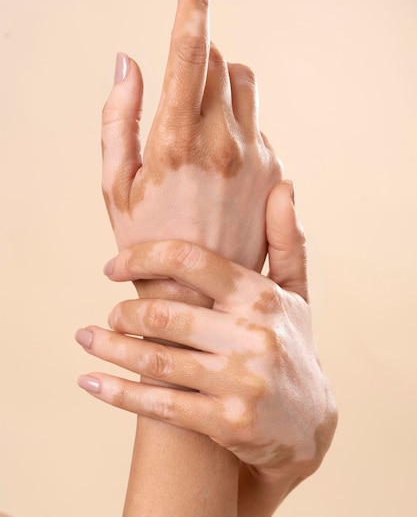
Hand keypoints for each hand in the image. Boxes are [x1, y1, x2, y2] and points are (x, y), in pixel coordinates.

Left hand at [77, 182, 336, 481]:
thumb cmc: (293, 345)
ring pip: (157, 359)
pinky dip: (118, 393)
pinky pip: (161, 405)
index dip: (143, 257)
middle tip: (110, 312)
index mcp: (262, 296)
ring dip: (110, 347)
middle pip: (166, 313)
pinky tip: (90, 382)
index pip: (191, 261)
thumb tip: (285, 186)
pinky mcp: (227, 423)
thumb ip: (287, 241)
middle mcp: (253, 335)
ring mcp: (241, 381)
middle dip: (125, 312)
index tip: (113, 265)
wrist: (309, 425)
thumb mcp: (297, 294)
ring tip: (86, 338)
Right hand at [101, 0, 280, 275]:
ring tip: (199, 126)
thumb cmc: (145, 242)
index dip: (192, 5)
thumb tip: (129, 61)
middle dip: (199, 58)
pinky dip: (238, 122)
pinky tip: (220, 162)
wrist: (197, 296)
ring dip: (222, 84)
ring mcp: (257, 157)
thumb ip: (119, 116)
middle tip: (179, 91)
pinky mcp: (275, 172)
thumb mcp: (114, 183)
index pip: (189, 52)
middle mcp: (224, 142)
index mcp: (176, 140)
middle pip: (220, 61)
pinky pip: (258, 121)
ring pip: (245, 84)